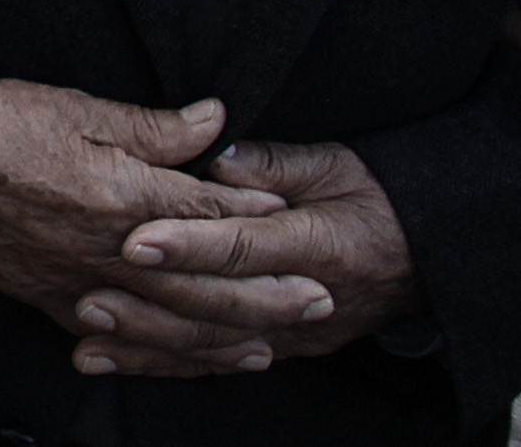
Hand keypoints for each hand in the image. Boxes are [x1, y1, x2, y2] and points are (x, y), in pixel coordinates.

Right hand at [0, 82, 289, 375]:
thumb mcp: (80, 109)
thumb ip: (154, 126)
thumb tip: (215, 122)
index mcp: (122, 196)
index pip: (208, 215)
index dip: (255, 216)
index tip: (294, 217)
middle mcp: (109, 250)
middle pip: (203, 286)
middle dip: (265, 297)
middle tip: (317, 302)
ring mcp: (78, 281)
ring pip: (165, 326)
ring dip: (221, 340)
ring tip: (264, 348)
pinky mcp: (47, 297)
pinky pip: (115, 339)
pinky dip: (155, 355)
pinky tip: (180, 359)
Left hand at [82, 140, 421, 374]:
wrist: (430, 257)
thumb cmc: (377, 198)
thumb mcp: (338, 165)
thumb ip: (275, 163)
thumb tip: (218, 156)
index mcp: (321, 245)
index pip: (246, 248)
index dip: (190, 247)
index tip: (135, 242)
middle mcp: (308, 300)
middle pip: (223, 311)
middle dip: (154, 310)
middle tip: (93, 298)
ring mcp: (297, 333)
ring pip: (216, 348)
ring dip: (150, 347)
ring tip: (90, 340)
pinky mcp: (286, 349)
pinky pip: (220, 361)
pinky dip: (167, 365)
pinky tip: (116, 361)